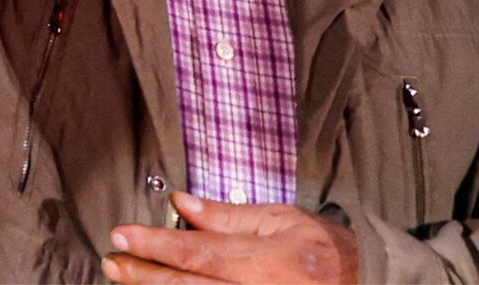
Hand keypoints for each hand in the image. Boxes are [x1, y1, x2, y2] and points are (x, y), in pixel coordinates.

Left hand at [102, 192, 358, 284]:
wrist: (366, 283)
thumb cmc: (324, 249)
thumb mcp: (280, 220)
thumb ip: (228, 215)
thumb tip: (182, 202)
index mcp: (265, 261)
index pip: (197, 253)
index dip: (155, 245)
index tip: (122, 236)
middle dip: (144, 276)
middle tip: (112, 263)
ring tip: (126, 279)